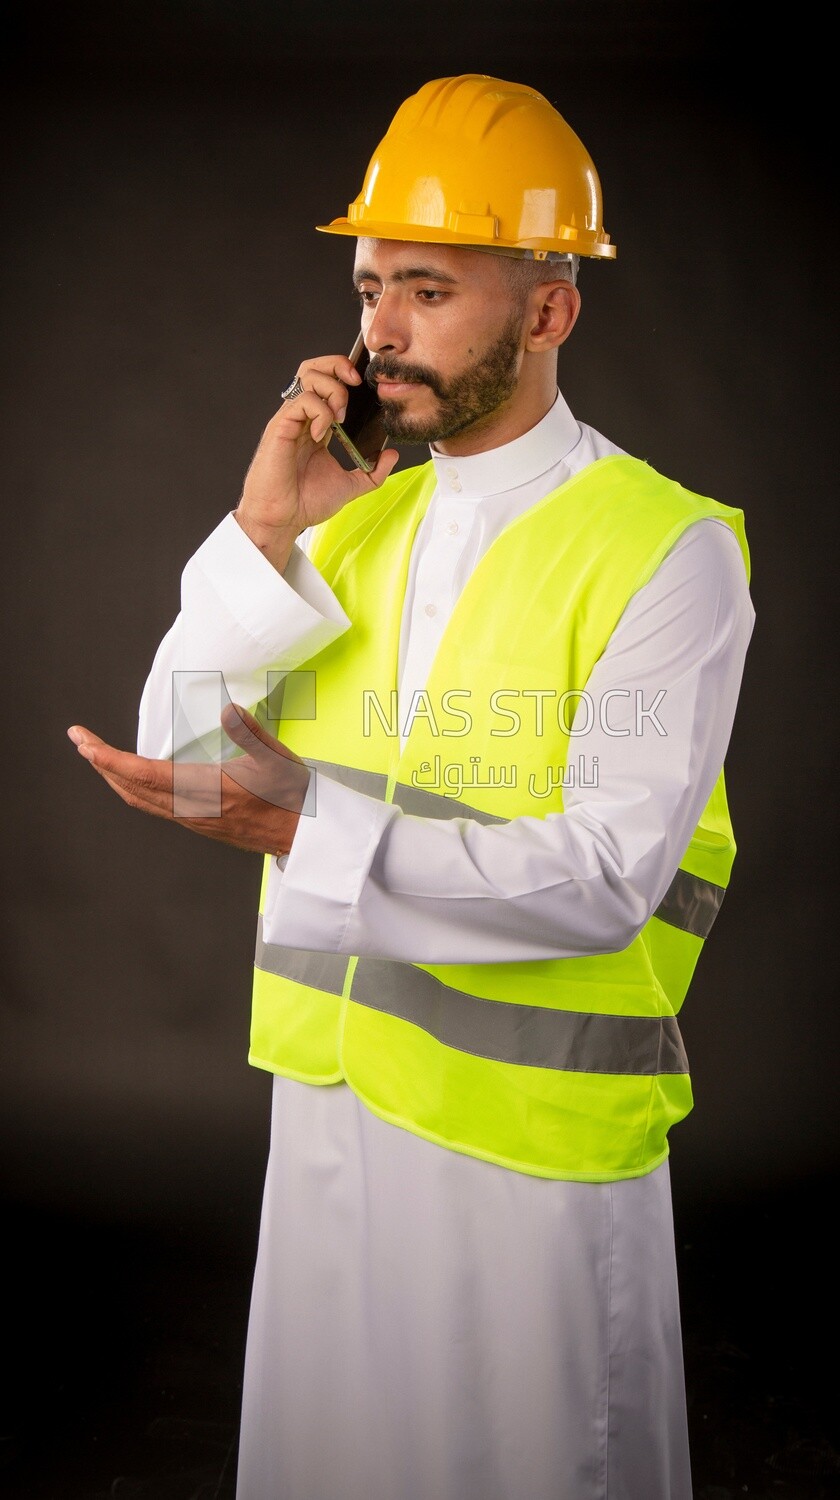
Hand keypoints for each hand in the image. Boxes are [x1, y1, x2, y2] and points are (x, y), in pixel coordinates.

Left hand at [67, 703, 309, 857]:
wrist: (304, 835)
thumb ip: (251, 733)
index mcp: (208, 790)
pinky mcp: (198, 823)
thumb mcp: (277, 759)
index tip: (86, 744)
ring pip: (140, 801)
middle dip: (101, 765)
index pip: (146, 775)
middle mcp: (194, 809)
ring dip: (114, 778)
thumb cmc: (293, 797)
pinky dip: (133, 789)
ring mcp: (194, 819)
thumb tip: (229, 710)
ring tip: (97, 757)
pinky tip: (132, 778)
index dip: (111, 760)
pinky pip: (153, 807)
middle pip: (133, 789)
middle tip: (80, 741)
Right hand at [235, 352, 397, 570]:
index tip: (366, 386)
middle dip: (338, 365)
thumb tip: (392, 455)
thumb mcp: (349, 486)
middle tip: (357, 384)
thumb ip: (373, 472)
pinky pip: (302, 401)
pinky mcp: (280, 427)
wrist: (282, 520)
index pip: (327, 382)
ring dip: (332, 388)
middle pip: (314, 368)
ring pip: (307, 376)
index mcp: (316, 425)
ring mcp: (290, 420)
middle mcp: (302, 418)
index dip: (345, 373)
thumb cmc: (305, 503)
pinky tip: (323, 434)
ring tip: (340, 416)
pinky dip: (320, 411)